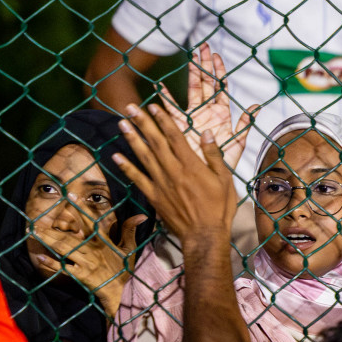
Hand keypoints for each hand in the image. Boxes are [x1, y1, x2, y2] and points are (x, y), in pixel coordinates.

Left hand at [33, 214, 144, 313]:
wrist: (122, 293)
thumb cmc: (124, 271)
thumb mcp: (130, 250)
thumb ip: (130, 231)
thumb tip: (142, 215)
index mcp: (103, 243)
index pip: (90, 222)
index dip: (80, 209)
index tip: (71, 196)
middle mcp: (93, 251)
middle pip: (70, 236)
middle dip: (53, 229)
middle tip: (36, 222)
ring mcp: (86, 264)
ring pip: (65, 249)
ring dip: (49, 241)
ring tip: (34, 233)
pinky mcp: (82, 276)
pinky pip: (65, 269)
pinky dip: (53, 265)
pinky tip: (41, 258)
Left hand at [114, 104, 238, 249]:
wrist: (204, 236)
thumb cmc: (219, 208)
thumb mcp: (225, 180)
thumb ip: (214, 156)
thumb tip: (207, 134)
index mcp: (192, 165)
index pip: (175, 137)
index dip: (163, 120)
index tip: (153, 106)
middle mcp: (173, 171)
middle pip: (156, 142)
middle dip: (142, 122)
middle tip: (130, 107)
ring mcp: (161, 184)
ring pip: (144, 156)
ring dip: (132, 138)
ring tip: (121, 123)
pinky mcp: (154, 196)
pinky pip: (137, 179)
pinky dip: (126, 167)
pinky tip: (116, 156)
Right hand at [154, 43, 257, 172]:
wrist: (208, 179)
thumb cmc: (224, 164)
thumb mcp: (237, 143)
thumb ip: (245, 124)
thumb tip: (257, 106)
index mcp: (222, 114)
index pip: (221, 88)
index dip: (219, 72)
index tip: (217, 56)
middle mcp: (207, 112)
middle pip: (205, 83)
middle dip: (204, 65)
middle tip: (203, 46)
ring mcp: (193, 116)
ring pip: (191, 90)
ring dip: (191, 74)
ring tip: (190, 57)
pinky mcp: (180, 125)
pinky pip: (171, 110)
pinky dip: (165, 99)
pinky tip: (160, 87)